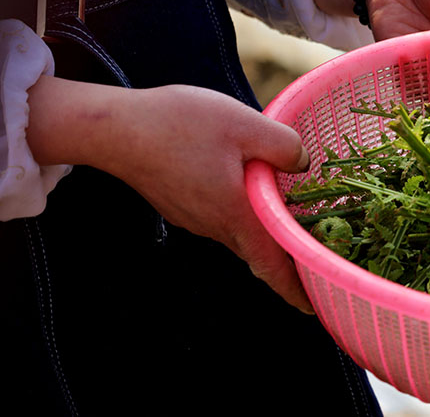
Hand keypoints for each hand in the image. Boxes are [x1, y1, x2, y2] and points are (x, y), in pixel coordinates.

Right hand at [27, 77, 314, 312]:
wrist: (113, 128)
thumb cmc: (179, 125)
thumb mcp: (244, 124)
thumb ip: (282, 145)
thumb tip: (302, 164)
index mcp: (236, 214)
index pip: (271, 264)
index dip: (294, 288)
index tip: (314, 306)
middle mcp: (215, 225)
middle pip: (257, 251)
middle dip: (286, 261)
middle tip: (314, 261)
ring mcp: (194, 217)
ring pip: (239, 233)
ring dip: (264, 234)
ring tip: (290, 226)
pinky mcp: (181, 204)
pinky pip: (220, 217)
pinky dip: (243, 216)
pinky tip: (250, 193)